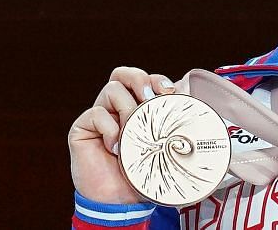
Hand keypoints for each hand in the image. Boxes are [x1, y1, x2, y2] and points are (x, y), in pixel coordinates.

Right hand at [68, 65, 175, 204]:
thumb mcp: (163, 154)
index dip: (156, 80)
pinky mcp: (82, 127)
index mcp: (136, 110)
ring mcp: (99, 116)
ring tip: (134, 134)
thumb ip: (173, 133)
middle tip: (150, 97)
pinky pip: (97, 114)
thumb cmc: (142, 178)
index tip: (170, 92)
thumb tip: (195, 114)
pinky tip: (117, 149)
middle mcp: (116, 108)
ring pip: (111, 90)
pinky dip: (110, 129)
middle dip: (139, 78)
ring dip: (128, 109)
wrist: (118, 204)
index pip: (144, 81)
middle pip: (122, 74)